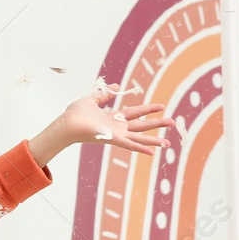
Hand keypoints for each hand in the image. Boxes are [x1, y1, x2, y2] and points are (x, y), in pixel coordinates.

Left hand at [60, 82, 174, 153]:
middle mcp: (117, 128)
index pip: (135, 113)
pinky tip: (152, 153)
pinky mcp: (112, 139)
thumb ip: (105, 94)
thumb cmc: (75, 114)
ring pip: (139, 137)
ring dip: (153, 140)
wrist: (65, 124)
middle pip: (141, 125)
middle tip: (173, 123)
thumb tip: (117, 86)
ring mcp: (116, 135)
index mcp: (113, 118)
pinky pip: (129, 144)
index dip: (148, 109)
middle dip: (157, 124)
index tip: (161, 106)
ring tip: (168, 142)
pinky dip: (141, 147)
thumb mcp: (92, 100)